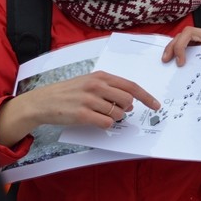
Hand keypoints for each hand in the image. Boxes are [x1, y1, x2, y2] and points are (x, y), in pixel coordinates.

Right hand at [0, 71, 159, 146]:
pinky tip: (94, 120)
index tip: (156, 105)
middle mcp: (96, 86)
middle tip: (117, 111)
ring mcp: (89, 100)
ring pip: (118, 113)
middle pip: (127, 100)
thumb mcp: (88, 82)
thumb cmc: (68, 92)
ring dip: (115, 118)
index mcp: (100, 76)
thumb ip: (109, 89)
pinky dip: (105, 124)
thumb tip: (130, 102)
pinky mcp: (83, 115)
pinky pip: (106, 123)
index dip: (146, 96)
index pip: (131, 85)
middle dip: (126, 109)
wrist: (43, 101)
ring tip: (100, 114)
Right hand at [161, 26, 200, 66]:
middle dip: (172, 46)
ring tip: (166, 60)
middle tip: (165, 59)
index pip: (189, 33)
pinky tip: (175, 60)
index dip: (180, 46)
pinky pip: (189, 46)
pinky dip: (181, 52)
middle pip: (184, 35)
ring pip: (184, 39)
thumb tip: (185, 70)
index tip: (180, 62)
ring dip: (174, 49)